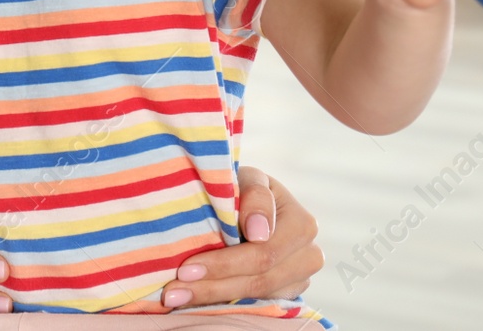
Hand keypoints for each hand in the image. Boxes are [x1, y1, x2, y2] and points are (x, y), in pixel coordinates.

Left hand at [158, 165, 322, 309]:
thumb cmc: (245, 188)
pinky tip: (193, 300)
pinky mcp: (287, 294)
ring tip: (176, 296)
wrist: (252, 204)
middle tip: (173, 290)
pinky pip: (256, 304)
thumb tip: (259, 232)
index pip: (262, 253)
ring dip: (212, 297)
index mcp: (303, 224)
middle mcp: (309, 255)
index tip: (186, 268)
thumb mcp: (248, 179)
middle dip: (212, 285)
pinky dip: (223, 302)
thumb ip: (255, 196)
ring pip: (255, 296)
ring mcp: (300, 278)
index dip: (224, 263)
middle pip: (259, 280)